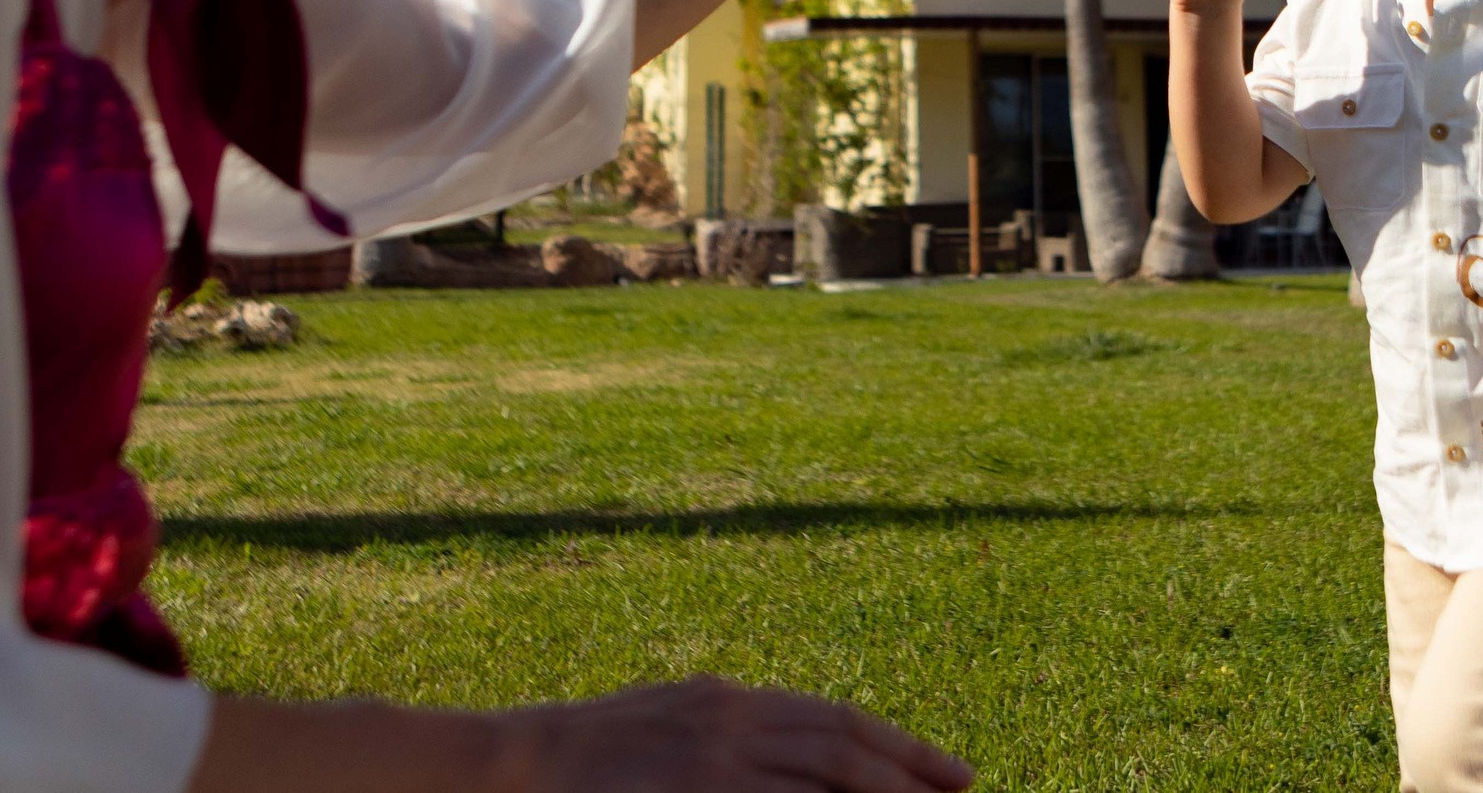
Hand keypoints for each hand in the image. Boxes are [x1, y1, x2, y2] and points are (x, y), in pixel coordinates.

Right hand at [507, 677, 972, 792]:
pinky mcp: (699, 786)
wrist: (517, 760)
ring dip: (887, 791)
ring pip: (827, 768)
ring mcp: (717, 755)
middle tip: (965, 789)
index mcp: (731, 698)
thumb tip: (792, 759)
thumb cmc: (590, 754)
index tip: (948, 772)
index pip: (836, 720)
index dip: (899, 746)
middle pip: (845, 740)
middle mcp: (734, 717)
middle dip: (913, 767)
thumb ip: (731, 736)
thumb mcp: (671, 722)